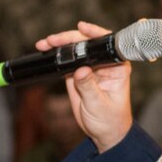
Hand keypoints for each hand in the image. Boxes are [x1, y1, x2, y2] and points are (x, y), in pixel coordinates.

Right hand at [36, 21, 131, 152]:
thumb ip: (89, 87)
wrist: (104, 134)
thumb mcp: (99, 105)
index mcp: (117, 66)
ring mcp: (89, 67)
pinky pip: (65, 61)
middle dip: (69, 39)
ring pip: (74, 50)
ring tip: (44, 44)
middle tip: (53, 40)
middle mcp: (104, 63)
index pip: (106, 44)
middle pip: (86, 43)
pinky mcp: (76, 74)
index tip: (81, 28)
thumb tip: (80, 70)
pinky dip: (54, 56)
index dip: (94, 33)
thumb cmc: (110, 120)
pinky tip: (45, 51)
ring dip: (59, 45)